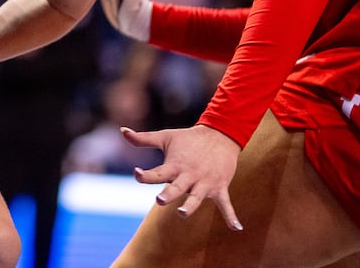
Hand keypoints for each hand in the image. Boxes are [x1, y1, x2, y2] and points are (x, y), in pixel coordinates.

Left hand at [122, 124, 243, 230]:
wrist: (220, 134)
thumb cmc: (188, 139)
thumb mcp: (164, 137)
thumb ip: (143, 139)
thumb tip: (122, 130)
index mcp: (175, 165)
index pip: (158, 173)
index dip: (146, 175)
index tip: (137, 173)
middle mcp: (189, 175)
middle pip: (177, 187)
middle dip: (169, 194)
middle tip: (160, 200)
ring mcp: (205, 182)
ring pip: (197, 197)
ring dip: (191, 205)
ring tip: (184, 213)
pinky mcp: (219, 187)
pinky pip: (226, 204)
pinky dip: (231, 215)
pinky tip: (237, 228)